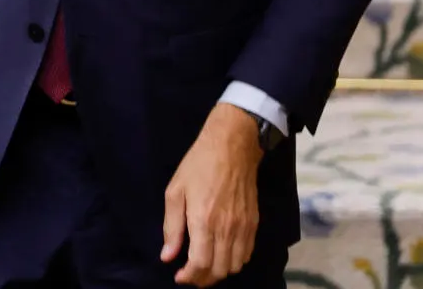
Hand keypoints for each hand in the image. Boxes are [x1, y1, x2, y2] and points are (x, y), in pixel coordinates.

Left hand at [161, 103, 263, 284]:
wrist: (232, 147)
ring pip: (235, 265)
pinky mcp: (254, 223)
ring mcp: (244, 227)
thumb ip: (171, 227)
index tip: (179, 277)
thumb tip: (167, 256)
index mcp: (204, 221)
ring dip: (219, 272)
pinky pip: (247, 253)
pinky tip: (221, 255)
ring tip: (204, 268)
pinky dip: (234, 261)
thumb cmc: (198, 165)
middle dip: (203, 279)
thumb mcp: (175, 192)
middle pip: (219, 270)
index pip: (201, 264)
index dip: (189, 276)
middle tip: (190, 275)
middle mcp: (227, 229)